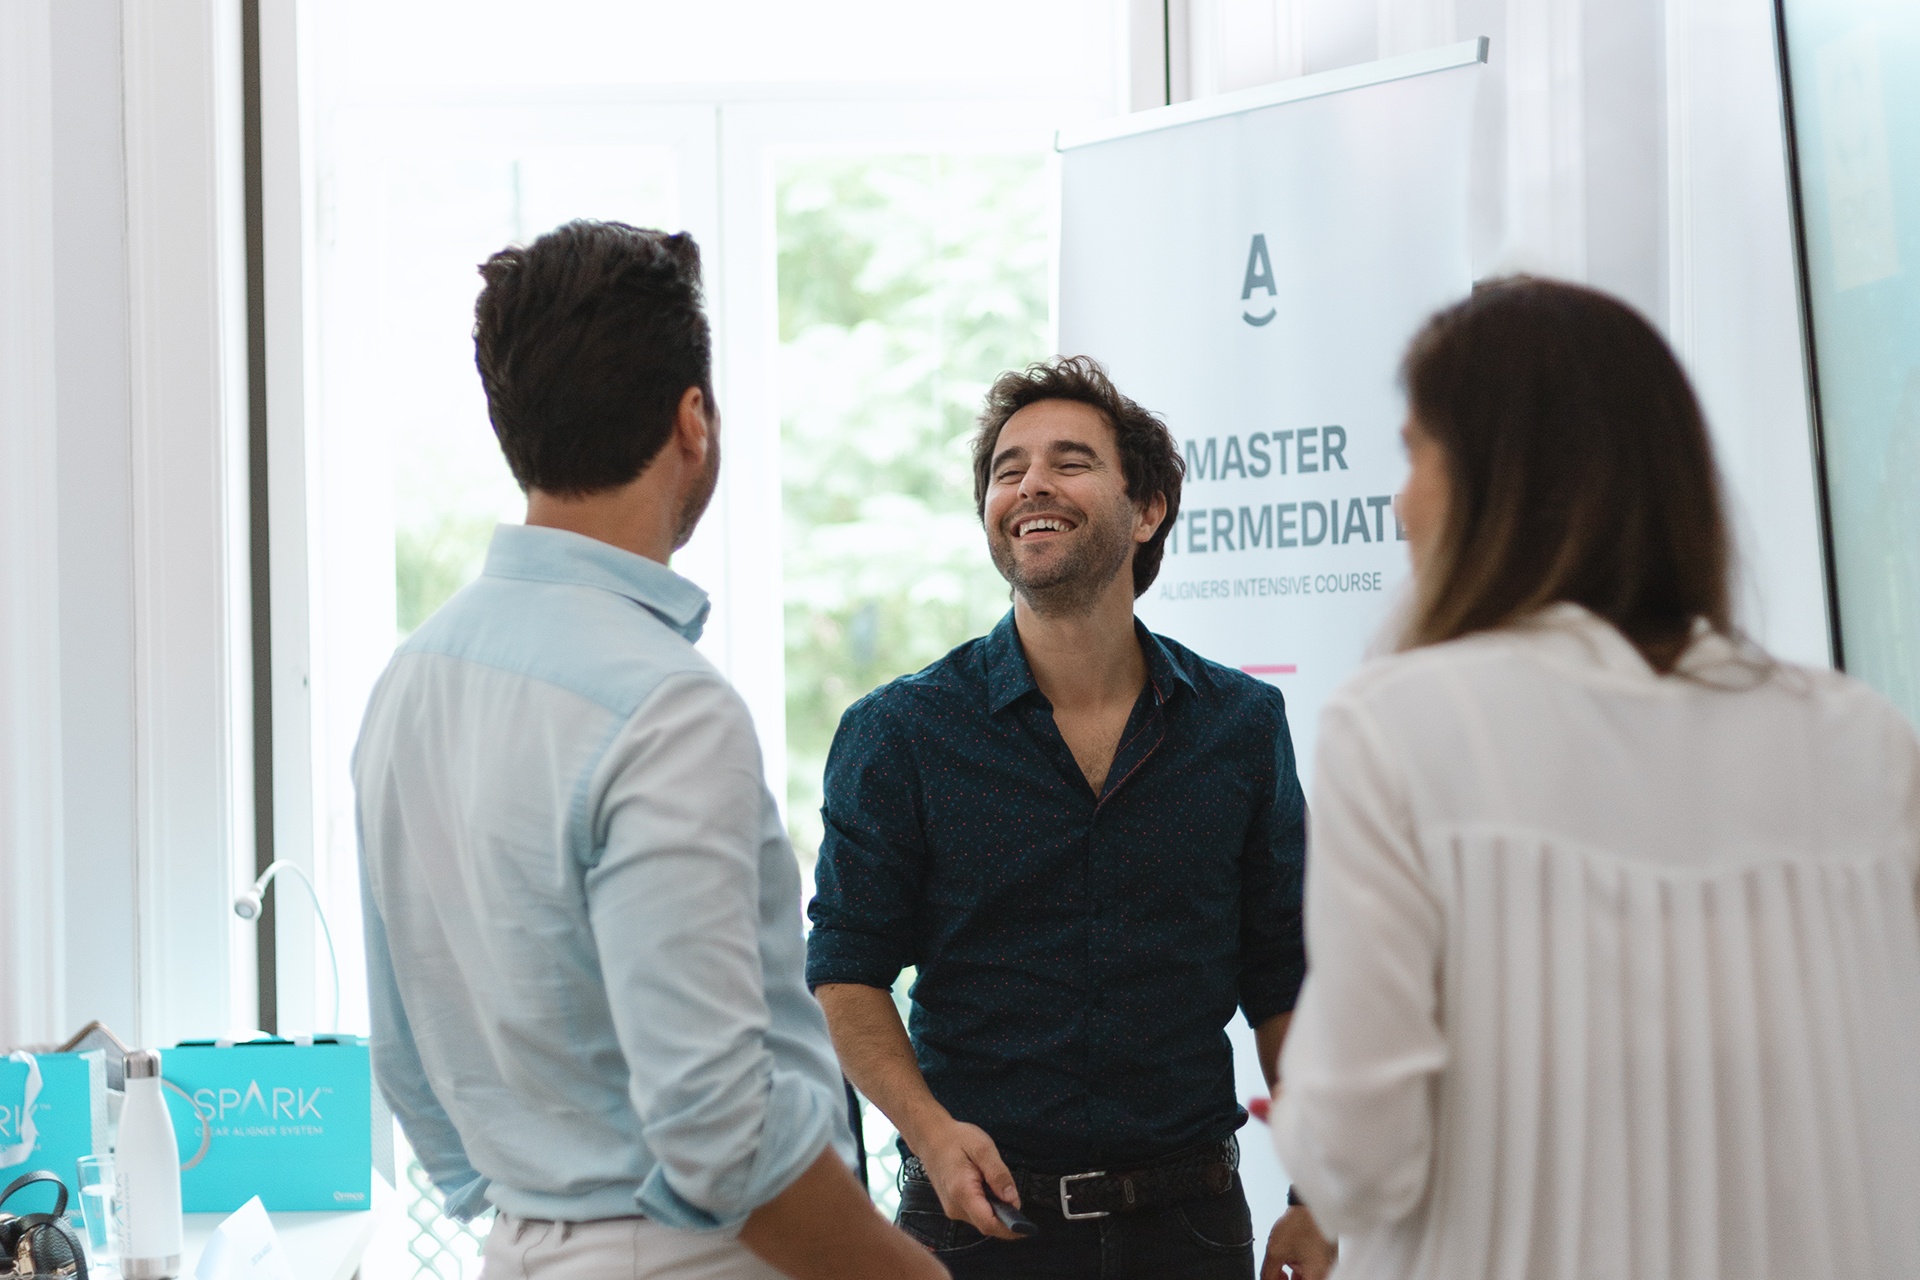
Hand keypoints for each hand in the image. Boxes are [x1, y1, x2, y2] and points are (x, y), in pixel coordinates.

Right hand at [915, 1117, 1023, 1239]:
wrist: (930, 1138)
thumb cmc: (956, 1139)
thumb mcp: (983, 1148)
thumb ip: (999, 1174)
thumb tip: (1013, 1200)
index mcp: (962, 1192)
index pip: (988, 1223)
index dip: (1009, 1228)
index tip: (1027, 1227)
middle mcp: (955, 1206)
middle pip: (987, 1225)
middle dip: (1006, 1220)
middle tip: (1018, 1202)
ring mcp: (952, 1208)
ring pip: (982, 1220)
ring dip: (997, 1212)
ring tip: (1001, 1190)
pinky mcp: (953, 1206)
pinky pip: (975, 1214)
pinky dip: (988, 1208)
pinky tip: (990, 1190)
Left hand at [1261, 1204, 1335, 1279]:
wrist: (1311, 1202)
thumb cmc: (1299, 1222)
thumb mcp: (1275, 1251)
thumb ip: (1269, 1274)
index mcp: (1318, 1274)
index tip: (1274, 1279)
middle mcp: (1328, 1273)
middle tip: (1277, 1275)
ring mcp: (1328, 1267)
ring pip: (1308, 1279)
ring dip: (1293, 1279)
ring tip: (1281, 1271)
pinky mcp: (1327, 1260)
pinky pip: (1313, 1273)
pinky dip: (1301, 1273)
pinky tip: (1289, 1265)